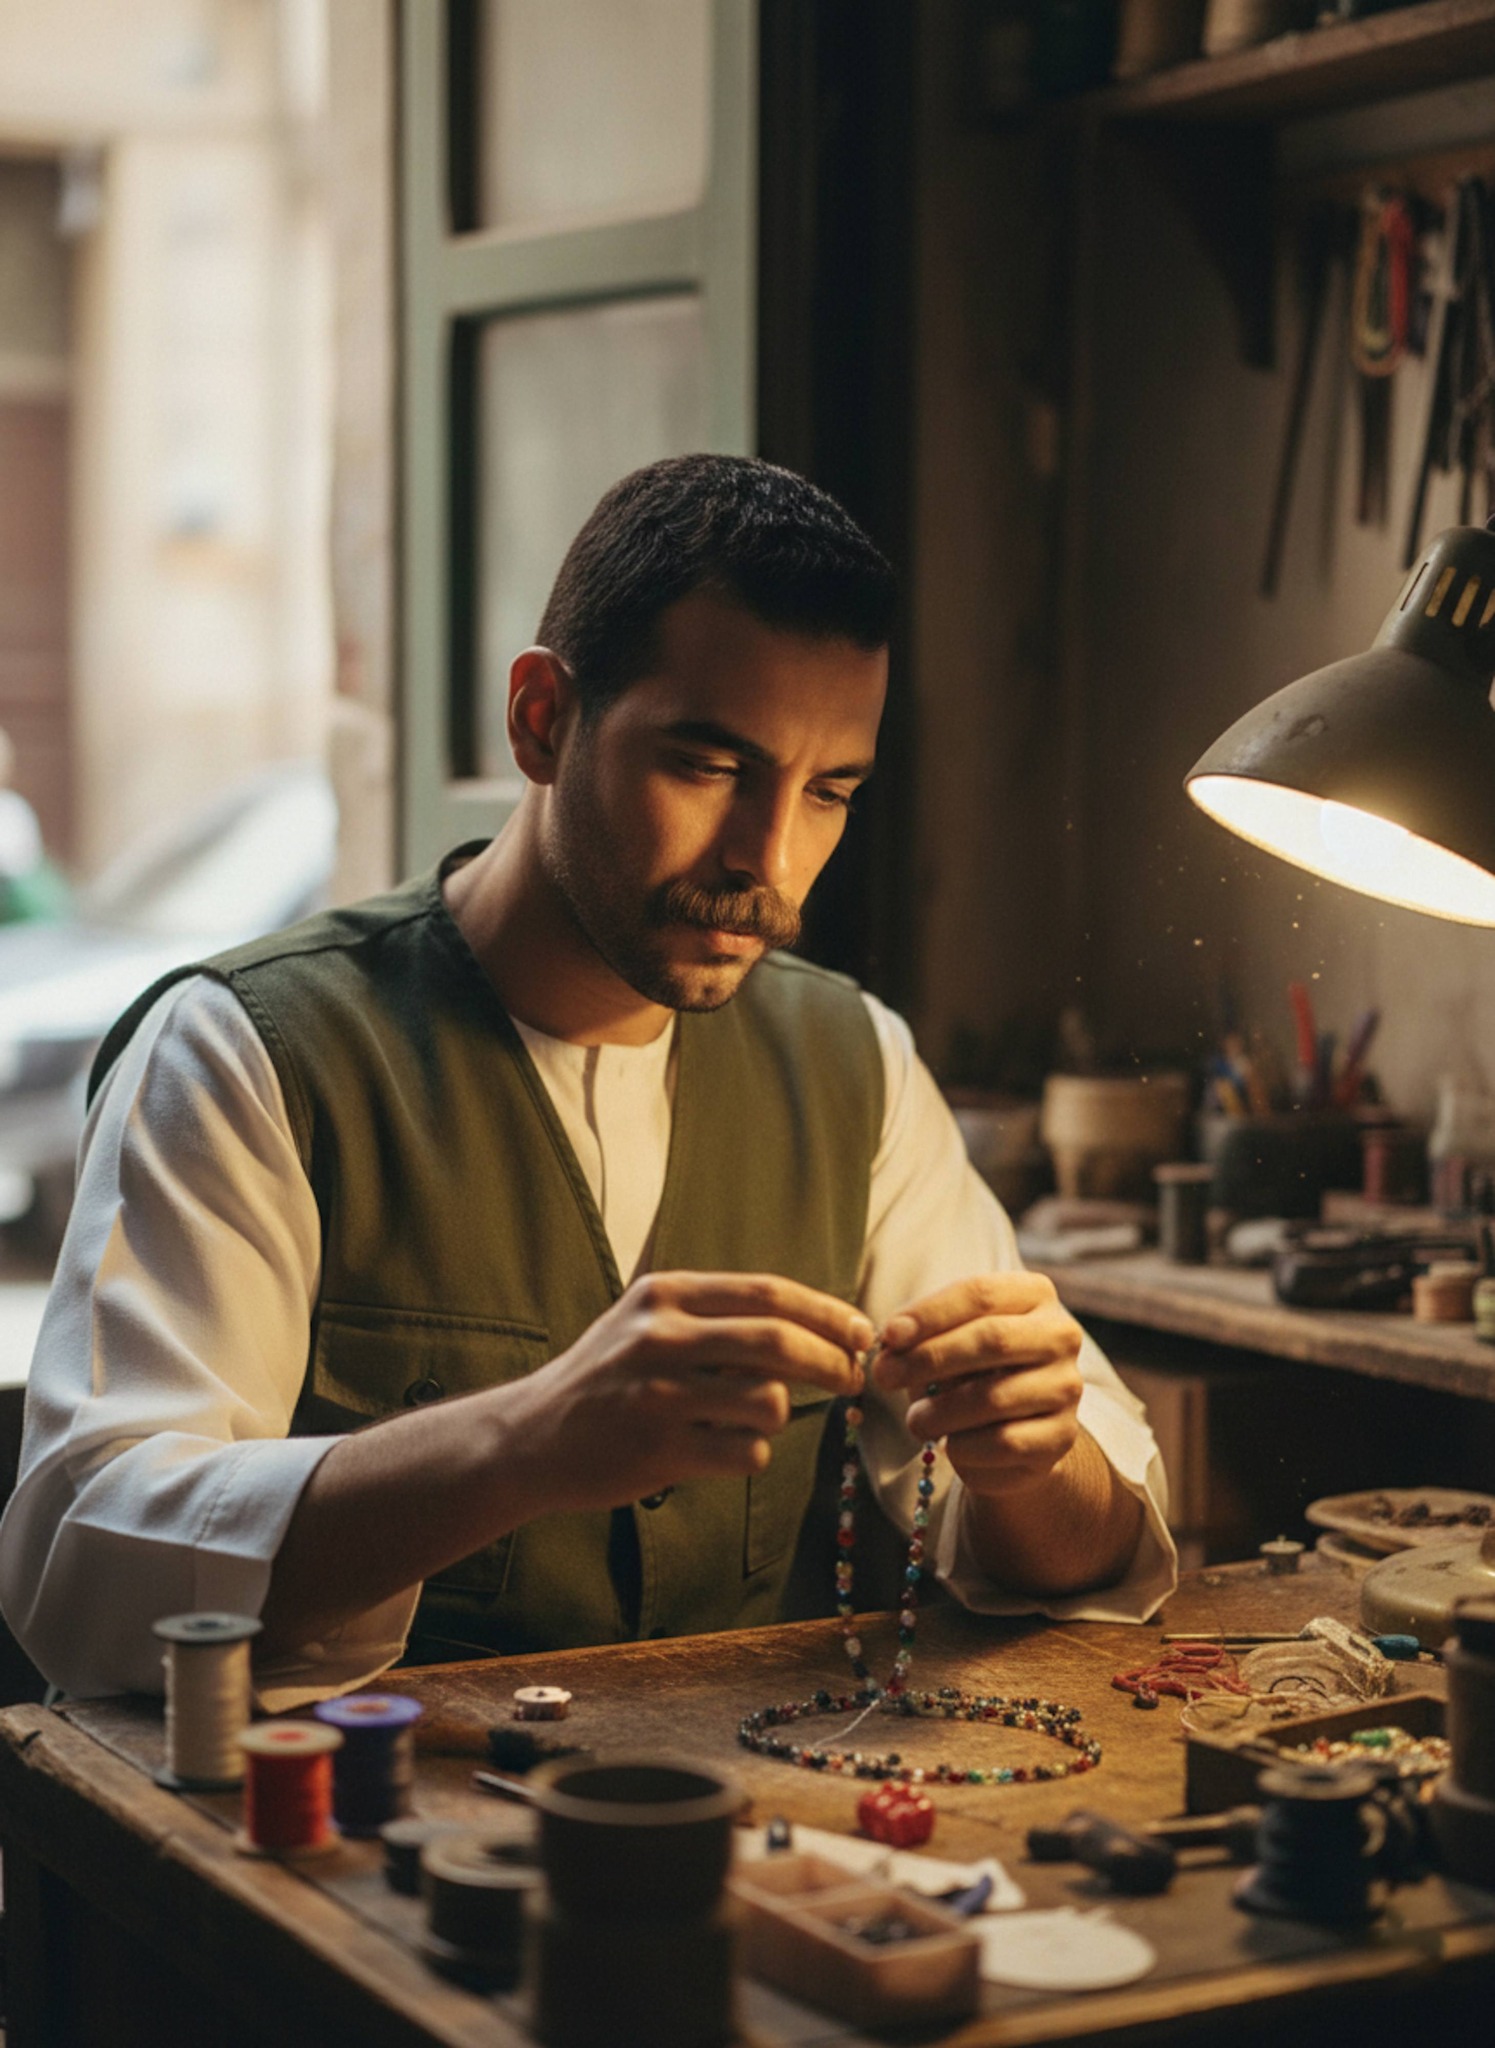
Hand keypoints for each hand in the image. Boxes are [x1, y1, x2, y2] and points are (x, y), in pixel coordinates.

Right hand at [504, 1271, 871, 1512]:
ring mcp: (658, 1395)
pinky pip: (746, 1453)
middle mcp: (660, 1337)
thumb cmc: (606, 1377)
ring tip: (753, 1419)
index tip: (862, 1332)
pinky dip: (751, 1454)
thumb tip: (815, 1321)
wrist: (530, 1437)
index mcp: (666, 1294)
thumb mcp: (646, 1320)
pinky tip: (723, 1450)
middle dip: (831, 1361)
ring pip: (769, 1402)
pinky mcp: (658, 1450)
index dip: (827, 1313)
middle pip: (779, 1341)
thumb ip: (715, 1313)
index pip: (769, 1293)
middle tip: (852, 1379)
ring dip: (780, 1414)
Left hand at [870, 1273, 1083, 1496]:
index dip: (930, 1313)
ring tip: (915, 1420)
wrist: (1012, 1433)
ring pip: (994, 1396)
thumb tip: (889, 1346)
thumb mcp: (947, 1342)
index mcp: (1034, 1295)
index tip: (889, 1335)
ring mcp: (1066, 1387)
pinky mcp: (1061, 1437)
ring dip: (940, 1411)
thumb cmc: (971, 1372)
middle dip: (929, 1358)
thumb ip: (921, 1338)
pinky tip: (949, 1445)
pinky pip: (1004, 1442)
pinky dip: (964, 1446)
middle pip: (992, 1339)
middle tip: (885, 1376)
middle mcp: (1060, 1335)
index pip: (980, 1293)